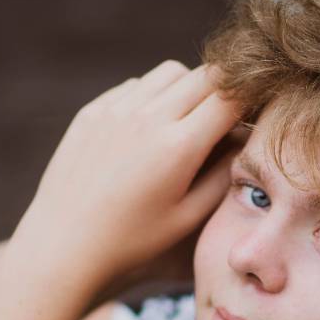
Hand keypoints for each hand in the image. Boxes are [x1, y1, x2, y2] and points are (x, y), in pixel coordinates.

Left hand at [16, 60, 240, 304]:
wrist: (63, 246)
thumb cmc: (132, 243)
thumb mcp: (187, 218)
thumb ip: (222, 175)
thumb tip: (243, 139)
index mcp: (178, 147)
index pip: (231, 97)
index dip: (252, 101)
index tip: (257, 114)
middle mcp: (148, 118)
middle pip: (205, 75)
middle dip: (225, 90)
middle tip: (228, 116)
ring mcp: (116, 110)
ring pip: (169, 73)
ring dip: (188, 88)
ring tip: (188, 121)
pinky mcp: (92, 112)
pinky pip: (135, 86)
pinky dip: (153, 96)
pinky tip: (150, 129)